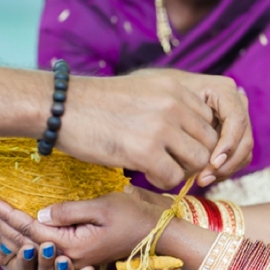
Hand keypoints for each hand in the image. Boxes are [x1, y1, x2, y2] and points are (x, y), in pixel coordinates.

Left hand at [0, 186, 166, 269]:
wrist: (159, 233)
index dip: (9, 215)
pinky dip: (30, 239)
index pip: (32, 229)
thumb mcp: (103, 206)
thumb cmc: (136, 216)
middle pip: (29, 242)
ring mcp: (76, 256)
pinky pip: (49, 248)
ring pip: (36, 247)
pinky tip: (23, 232)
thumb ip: (69, 211)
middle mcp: (71, 255)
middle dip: (5, 224)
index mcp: (73, 245)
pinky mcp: (82, 252)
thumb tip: (40, 213)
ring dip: (14, 233)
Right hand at [60, 69, 251, 189]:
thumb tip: (193, 129)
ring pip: (198, 161)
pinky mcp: (145, 150)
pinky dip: (163, 181)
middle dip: (196, 160)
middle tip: (175, 165)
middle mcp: (174, 104)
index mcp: (176, 88)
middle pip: (210, 143)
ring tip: (160, 169)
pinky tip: (146, 174)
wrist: (58, 106)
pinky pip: (173, 177)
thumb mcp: (143, 90)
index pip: (211, 121)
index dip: (201, 141)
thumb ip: (172, 104)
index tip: (183, 150)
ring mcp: (161, 126)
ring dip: (182, 171)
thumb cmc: (98, 104)